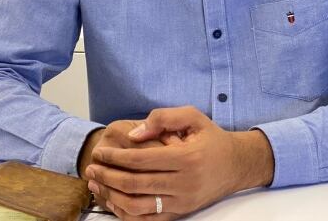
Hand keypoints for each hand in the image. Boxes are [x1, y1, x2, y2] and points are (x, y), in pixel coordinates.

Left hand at [85, 106, 273, 219]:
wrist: (236, 164)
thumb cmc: (211, 138)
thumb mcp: (192, 116)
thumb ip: (162, 118)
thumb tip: (134, 134)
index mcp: (186, 158)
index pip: (141, 161)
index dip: (116, 157)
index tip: (100, 152)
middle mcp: (184, 183)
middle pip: (135, 184)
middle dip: (107, 176)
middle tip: (91, 168)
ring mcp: (182, 202)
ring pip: (138, 206)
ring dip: (112, 196)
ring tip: (96, 184)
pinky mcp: (181, 213)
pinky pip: (148, 220)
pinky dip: (126, 213)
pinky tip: (113, 201)